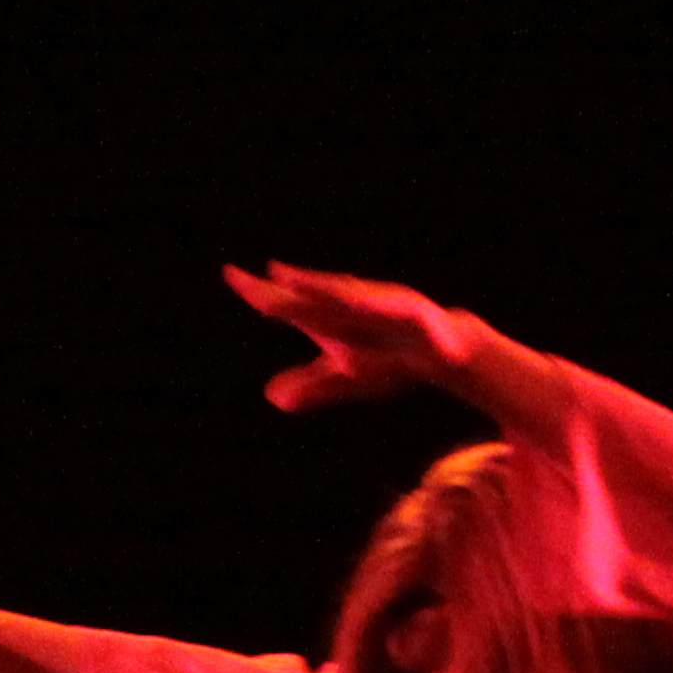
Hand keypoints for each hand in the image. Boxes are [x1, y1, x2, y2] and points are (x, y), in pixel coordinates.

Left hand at [224, 261, 490, 412]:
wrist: (442, 349)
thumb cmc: (387, 358)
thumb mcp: (346, 377)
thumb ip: (312, 385)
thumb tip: (272, 398)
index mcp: (334, 316)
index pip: (291, 301)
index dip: (261, 290)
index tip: (231, 275)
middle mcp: (357, 304)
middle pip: (325, 292)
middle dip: (304, 283)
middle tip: (275, 274)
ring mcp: (389, 305)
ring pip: (366, 298)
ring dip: (348, 291)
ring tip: (326, 285)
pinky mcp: (421, 316)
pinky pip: (413, 319)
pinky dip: (405, 317)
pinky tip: (391, 317)